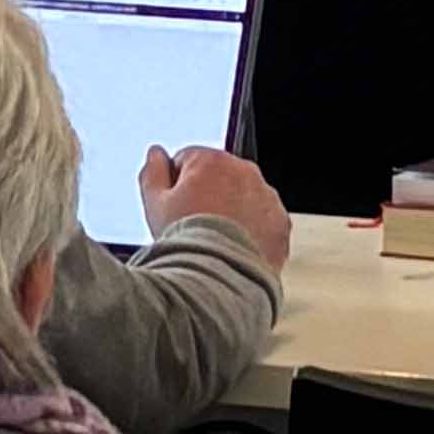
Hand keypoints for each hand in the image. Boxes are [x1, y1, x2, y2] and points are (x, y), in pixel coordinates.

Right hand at [142, 144, 294, 272]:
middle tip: (194, 227)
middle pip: (219, 176)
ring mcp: (266, 196)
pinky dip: (253, 231)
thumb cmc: (188, 241)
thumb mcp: (155, 204)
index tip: (175, 208)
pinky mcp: (280, 222)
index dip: (176, 186)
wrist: (220, 278)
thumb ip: (153, 172)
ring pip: (245, 197)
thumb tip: (156, 155)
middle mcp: (244, 171)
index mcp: (211, 160)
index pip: (187, 160)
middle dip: (208, 195)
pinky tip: (235, 248)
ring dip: (232, 212)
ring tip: (215, 240)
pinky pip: (265, 220)